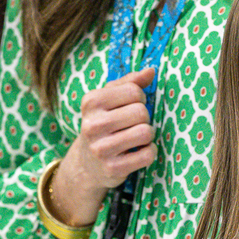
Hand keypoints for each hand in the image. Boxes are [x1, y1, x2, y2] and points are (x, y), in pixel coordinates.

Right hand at [49, 68, 157, 238]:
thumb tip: (152, 70)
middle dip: (144, 118)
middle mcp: (92, 125)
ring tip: (135, 138)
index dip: (139, 98)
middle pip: (141, 112)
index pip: (134, 91)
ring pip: (146, 132)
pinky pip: (148, 155)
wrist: (87, 164)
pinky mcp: (113, 168)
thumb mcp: (109, 99)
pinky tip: (138, 152)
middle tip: (133, 125)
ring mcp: (101, 148)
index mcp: (91, 102)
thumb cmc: (104, 124)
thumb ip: (130, 82)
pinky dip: (149, 152)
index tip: (129, 106)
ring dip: (148, 135)